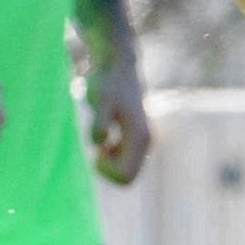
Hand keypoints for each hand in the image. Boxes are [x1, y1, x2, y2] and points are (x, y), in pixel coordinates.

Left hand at [88, 59, 154, 184]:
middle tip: (99, 145)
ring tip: (103, 138)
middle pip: (126, 179)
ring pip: (125, 171)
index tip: (98, 149)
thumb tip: (102, 143)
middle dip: (106, 168)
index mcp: (141, 138)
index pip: (125, 177)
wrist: (116, 65)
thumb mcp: (99, 101)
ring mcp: (143, 141)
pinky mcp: (137, 138)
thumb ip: (100, 122)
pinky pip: (124, 162)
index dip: (105, 170)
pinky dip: (111, 155)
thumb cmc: (106, 82)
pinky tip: (107, 137)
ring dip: (108, 161)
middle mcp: (147, 142)